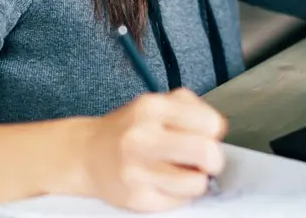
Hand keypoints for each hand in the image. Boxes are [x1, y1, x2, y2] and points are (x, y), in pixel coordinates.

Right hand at [77, 88, 227, 211]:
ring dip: (196, 180)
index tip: (206, 136)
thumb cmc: (129, 130)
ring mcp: (137, 170)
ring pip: (197, 183)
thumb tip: (218, 130)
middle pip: (207, 153)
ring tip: (183, 172)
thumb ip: (190, 109)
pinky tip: (164, 182)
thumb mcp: (156, 104)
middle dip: (214, 159)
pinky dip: (178, 194)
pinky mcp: (136, 198)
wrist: (87, 154)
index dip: (214, 133)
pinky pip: (179, 201)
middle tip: (205, 160)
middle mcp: (143, 137)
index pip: (210, 123)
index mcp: (152, 108)